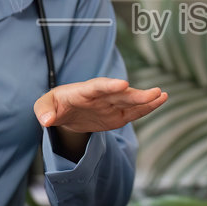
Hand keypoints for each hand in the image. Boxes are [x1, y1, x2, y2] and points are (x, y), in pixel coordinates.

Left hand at [34, 78, 166, 132]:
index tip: (122, 84)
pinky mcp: (117, 115)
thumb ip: (44, 111)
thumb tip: (47, 121)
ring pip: (130, 101)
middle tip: (154, 92)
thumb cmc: (54, 106)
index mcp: (83, 91)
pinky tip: (161, 100)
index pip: (97, 86)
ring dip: (146, 99)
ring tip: (162, 95)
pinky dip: (147, 107)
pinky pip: (133, 111)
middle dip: (135, 94)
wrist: (64, 111)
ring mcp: (110, 104)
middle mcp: (101, 95)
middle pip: (120, 94)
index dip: (109, 85)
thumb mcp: (43, 106)